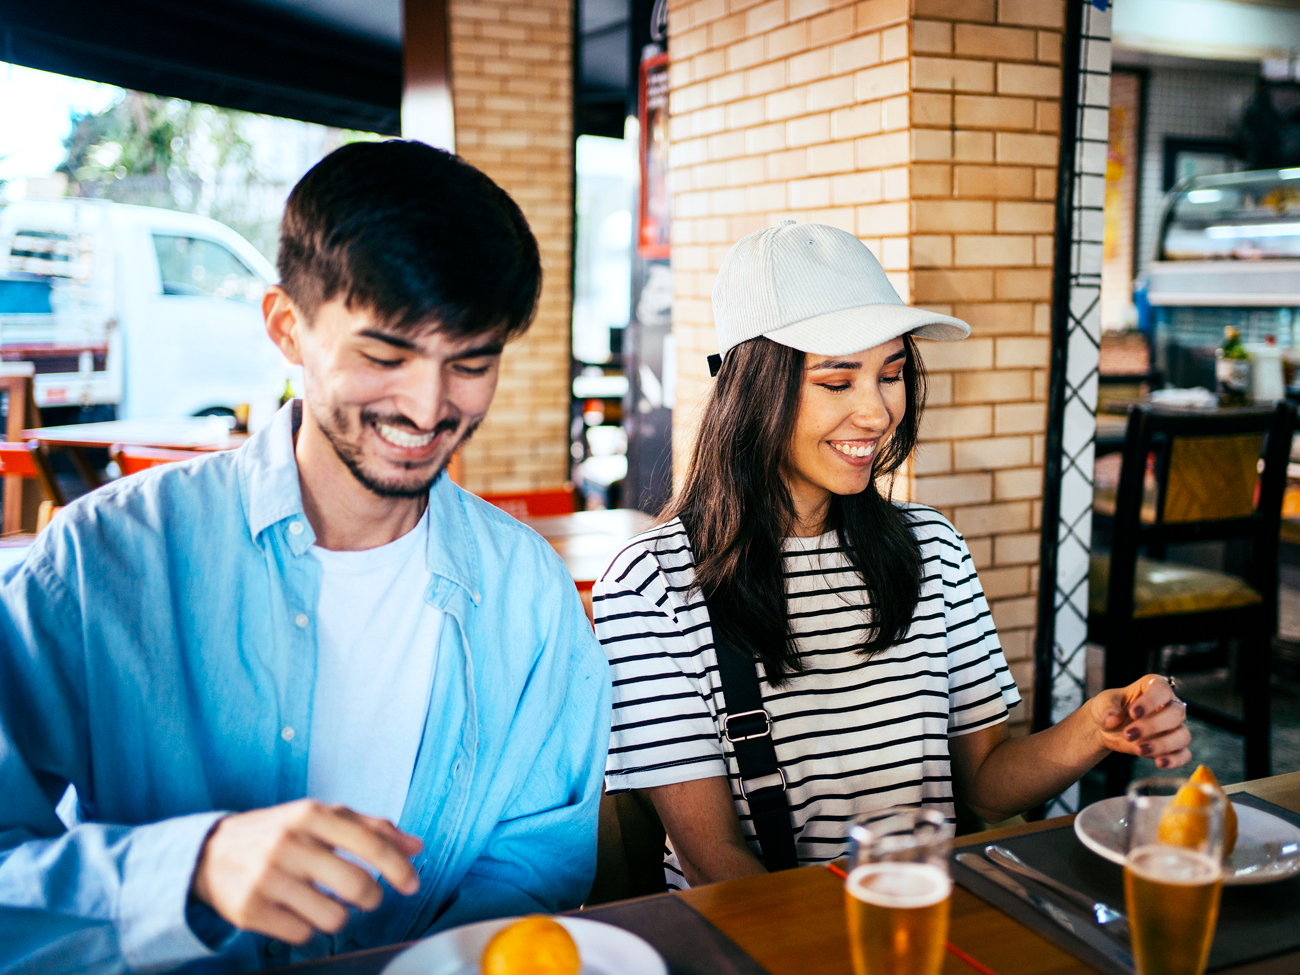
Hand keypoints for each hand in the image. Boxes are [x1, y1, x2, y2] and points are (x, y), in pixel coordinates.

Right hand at [190, 800, 422, 944]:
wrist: (210, 852)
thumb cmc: (279, 832)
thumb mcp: (321, 818)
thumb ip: (370, 828)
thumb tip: (416, 846)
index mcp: (311, 814)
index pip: (369, 842)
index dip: (398, 868)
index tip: (412, 885)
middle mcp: (289, 843)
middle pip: (356, 886)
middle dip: (371, 898)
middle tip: (367, 897)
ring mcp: (267, 878)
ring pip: (332, 917)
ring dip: (339, 916)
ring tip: (326, 903)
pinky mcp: (250, 911)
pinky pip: (302, 935)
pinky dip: (308, 928)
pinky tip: (297, 912)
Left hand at [1089, 674, 1191, 769]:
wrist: (1106, 728)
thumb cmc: (1109, 709)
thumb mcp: (1102, 703)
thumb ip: (1107, 709)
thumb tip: (1112, 720)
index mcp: (1153, 687)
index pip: (1162, 689)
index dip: (1150, 701)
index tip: (1133, 713)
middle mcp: (1168, 705)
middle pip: (1176, 713)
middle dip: (1152, 726)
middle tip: (1128, 734)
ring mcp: (1173, 727)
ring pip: (1183, 735)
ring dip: (1162, 744)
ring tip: (1138, 750)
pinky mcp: (1173, 747)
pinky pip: (1184, 755)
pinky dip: (1174, 760)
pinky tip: (1158, 762)